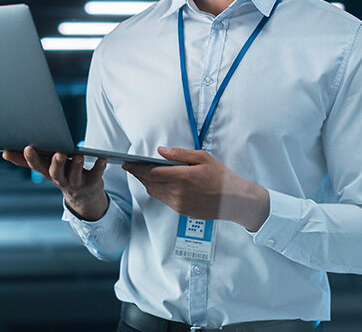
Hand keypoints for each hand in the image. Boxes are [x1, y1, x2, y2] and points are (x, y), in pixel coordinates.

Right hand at [3, 145, 107, 220]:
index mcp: (48, 173)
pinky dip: (98, 167)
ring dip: (76, 165)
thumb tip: (4, 152)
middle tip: (58, 153)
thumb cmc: (62, 175)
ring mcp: (76, 183)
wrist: (83, 197)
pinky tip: (101, 158)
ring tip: (78, 155)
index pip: (37, 166)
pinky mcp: (92, 183)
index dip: (31, 158)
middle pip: (55, 173)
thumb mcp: (44, 168)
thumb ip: (26, 160)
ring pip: (75, 175)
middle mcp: (61, 180)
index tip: (28, 147)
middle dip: (56, 163)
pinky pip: (96, 175)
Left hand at [122, 146, 269, 231]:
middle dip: (138, 174)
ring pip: (154, 192)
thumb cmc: (221, 177)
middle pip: (149, 183)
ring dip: (146, 183)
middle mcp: (177, 192)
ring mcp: (179, 204)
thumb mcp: (203, 158)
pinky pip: (163, 200)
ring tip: (142, 173)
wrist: (235, 201)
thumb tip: (160, 151)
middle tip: (130, 166)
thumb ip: (179, 154)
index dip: (136, 168)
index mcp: (182, 177)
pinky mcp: (181, 211)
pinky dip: (157, 191)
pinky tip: (158, 184)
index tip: (126, 163)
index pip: (150, 172)